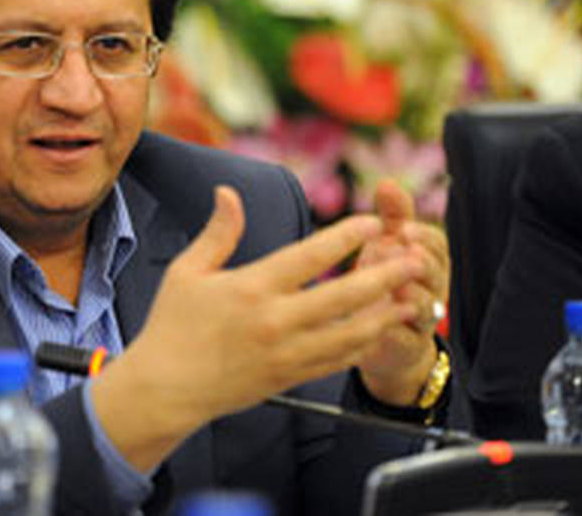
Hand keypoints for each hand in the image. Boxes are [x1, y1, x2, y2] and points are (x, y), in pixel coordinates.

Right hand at [91, 185, 426, 470]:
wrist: (165, 388)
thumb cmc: (171, 325)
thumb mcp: (187, 271)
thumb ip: (218, 232)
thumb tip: (228, 192)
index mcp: (251, 288)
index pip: (309, 256)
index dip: (344, 237)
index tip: (372, 222)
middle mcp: (274, 321)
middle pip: (343, 296)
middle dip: (384, 276)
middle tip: (415, 260)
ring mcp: (285, 353)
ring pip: (349, 333)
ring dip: (384, 314)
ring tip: (411, 298)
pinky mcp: (289, 377)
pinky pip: (335, 361)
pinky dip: (362, 345)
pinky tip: (378, 331)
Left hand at [355, 179, 450, 405]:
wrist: (386, 339)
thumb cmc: (385, 279)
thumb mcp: (388, 244)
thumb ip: (391, 216)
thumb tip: (387, 181)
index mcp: (429, 259)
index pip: (437, 243)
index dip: (422, 236)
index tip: (402, 229)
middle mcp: (432, 288)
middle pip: (435, 272)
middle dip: (420, 261)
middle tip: (402, 251)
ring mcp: (422, 319)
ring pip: (425, 307)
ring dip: (410, 295)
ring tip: (395, 286)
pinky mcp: (406, 346)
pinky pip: (404, 339)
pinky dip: (393, 331)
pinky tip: (379, 323)